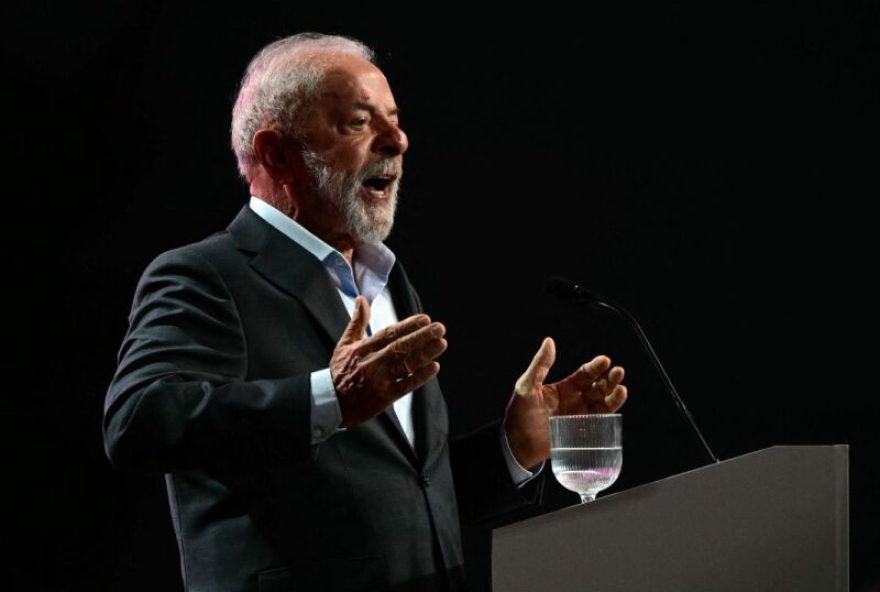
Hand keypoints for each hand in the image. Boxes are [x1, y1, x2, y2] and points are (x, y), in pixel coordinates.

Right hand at [331, 296, 446, 426]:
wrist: (332, 403)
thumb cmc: (340, 371)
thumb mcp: (344, 344)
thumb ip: (357, 321)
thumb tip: (362, 299)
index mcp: (362, 349)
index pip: (388, 334)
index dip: (408, 326)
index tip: (425, 319)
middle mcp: (371, 363)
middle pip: (400, 347)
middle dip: (421, 337)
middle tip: (439, 328)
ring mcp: (378, 381)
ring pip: (405, 365)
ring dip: (425, 354)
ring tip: (441, 343)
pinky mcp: (384, 397)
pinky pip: (405, 385)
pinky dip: (420, 377)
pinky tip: (434, 367)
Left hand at [504, 337, 626, 468]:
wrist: (517, 443)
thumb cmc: (519, 413)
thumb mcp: (527, 385)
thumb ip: (540, 365)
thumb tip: (549, 341)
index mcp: (565, 388)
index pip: (585, 374)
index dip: (595, 367)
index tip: (604, 360)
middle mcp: (576, 401)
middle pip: (598, 387)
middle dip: (609, 379)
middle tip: (618, 371)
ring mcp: (580, 417)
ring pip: (603, 403)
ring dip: (614, 395)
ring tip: (621, 388)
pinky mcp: (582, 433)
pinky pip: (600, 422)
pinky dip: (610, 414)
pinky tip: (615, 406)